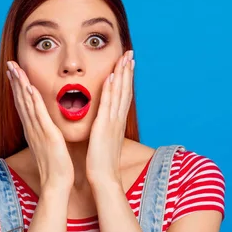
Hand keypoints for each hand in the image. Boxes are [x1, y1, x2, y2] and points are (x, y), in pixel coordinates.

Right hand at [6, 61, 73, 190]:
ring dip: (20, 84)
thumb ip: (47, 134)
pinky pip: (38, 114)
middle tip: (10, 64)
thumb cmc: (56, 167)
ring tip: (15, 69)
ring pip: (26, 103)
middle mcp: (32, 128)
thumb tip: (48, 126)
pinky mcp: (47, 135)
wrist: (56, 184)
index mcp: (33, 130)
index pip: (23, 105)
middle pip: (21, 100)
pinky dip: (33, 100)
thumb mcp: (50, 146)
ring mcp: (38, 131)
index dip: (18, 88)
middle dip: (15, 81)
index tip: (14, 73)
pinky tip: (29, 87)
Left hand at [86, 50, 134, 186]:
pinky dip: (110, 89)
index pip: (123, 96)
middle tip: (130, 54)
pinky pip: (108, 104)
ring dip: (122, 74)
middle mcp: (117, 119)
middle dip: (128, 71)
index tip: (127, 64)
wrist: (104, 178)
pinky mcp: (104, 126)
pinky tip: (111, 76)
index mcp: (116, 122)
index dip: (126, 79)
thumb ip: (105, 129)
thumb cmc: (102, 162)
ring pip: (119, 93)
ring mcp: (112, 122)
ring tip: (124, 58)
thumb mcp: (104, 141)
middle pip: (125, 90)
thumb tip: (103, 123)